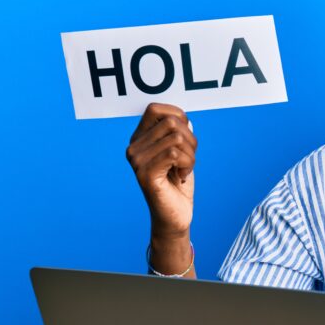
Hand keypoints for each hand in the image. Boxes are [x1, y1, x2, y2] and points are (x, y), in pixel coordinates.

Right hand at [126, 103, 196, 237]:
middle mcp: (133, 147)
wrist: (175, 215)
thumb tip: (186, 120)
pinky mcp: (145, 174)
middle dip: (191, 139)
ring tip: (184, 168)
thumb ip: (181, 134)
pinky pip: (174, 154)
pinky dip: (188, 164)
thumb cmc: (179, 182)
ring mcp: (137, 161)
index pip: (155, 108)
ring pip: (176, 138)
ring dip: (191, 154)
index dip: (178, 116)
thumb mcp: (183, 152)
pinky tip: (182, 175)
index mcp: (139, 138)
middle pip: (171, 122)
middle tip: (188, 159)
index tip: (186, 137)